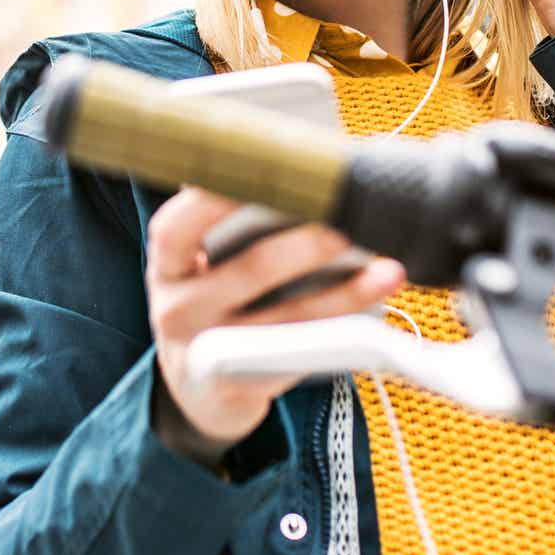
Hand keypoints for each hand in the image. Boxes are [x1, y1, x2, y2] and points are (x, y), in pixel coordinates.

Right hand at [146, 187, 405, 463]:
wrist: (198, 386)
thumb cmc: (211, 301)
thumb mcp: (197, 265)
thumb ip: (222, 223)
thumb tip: (288, 168)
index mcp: (167, 266)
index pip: (177, 227)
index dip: (216, 199)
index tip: (269, 170)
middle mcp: (177, 310)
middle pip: (250, 269)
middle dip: (308, 245)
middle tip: (352, 224)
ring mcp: (210, 352)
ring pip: (287, 318)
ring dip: (343, 293)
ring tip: (387, 270)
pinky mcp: (244, 386)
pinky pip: (301, 357)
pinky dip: (340, 332)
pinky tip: (375, 314)